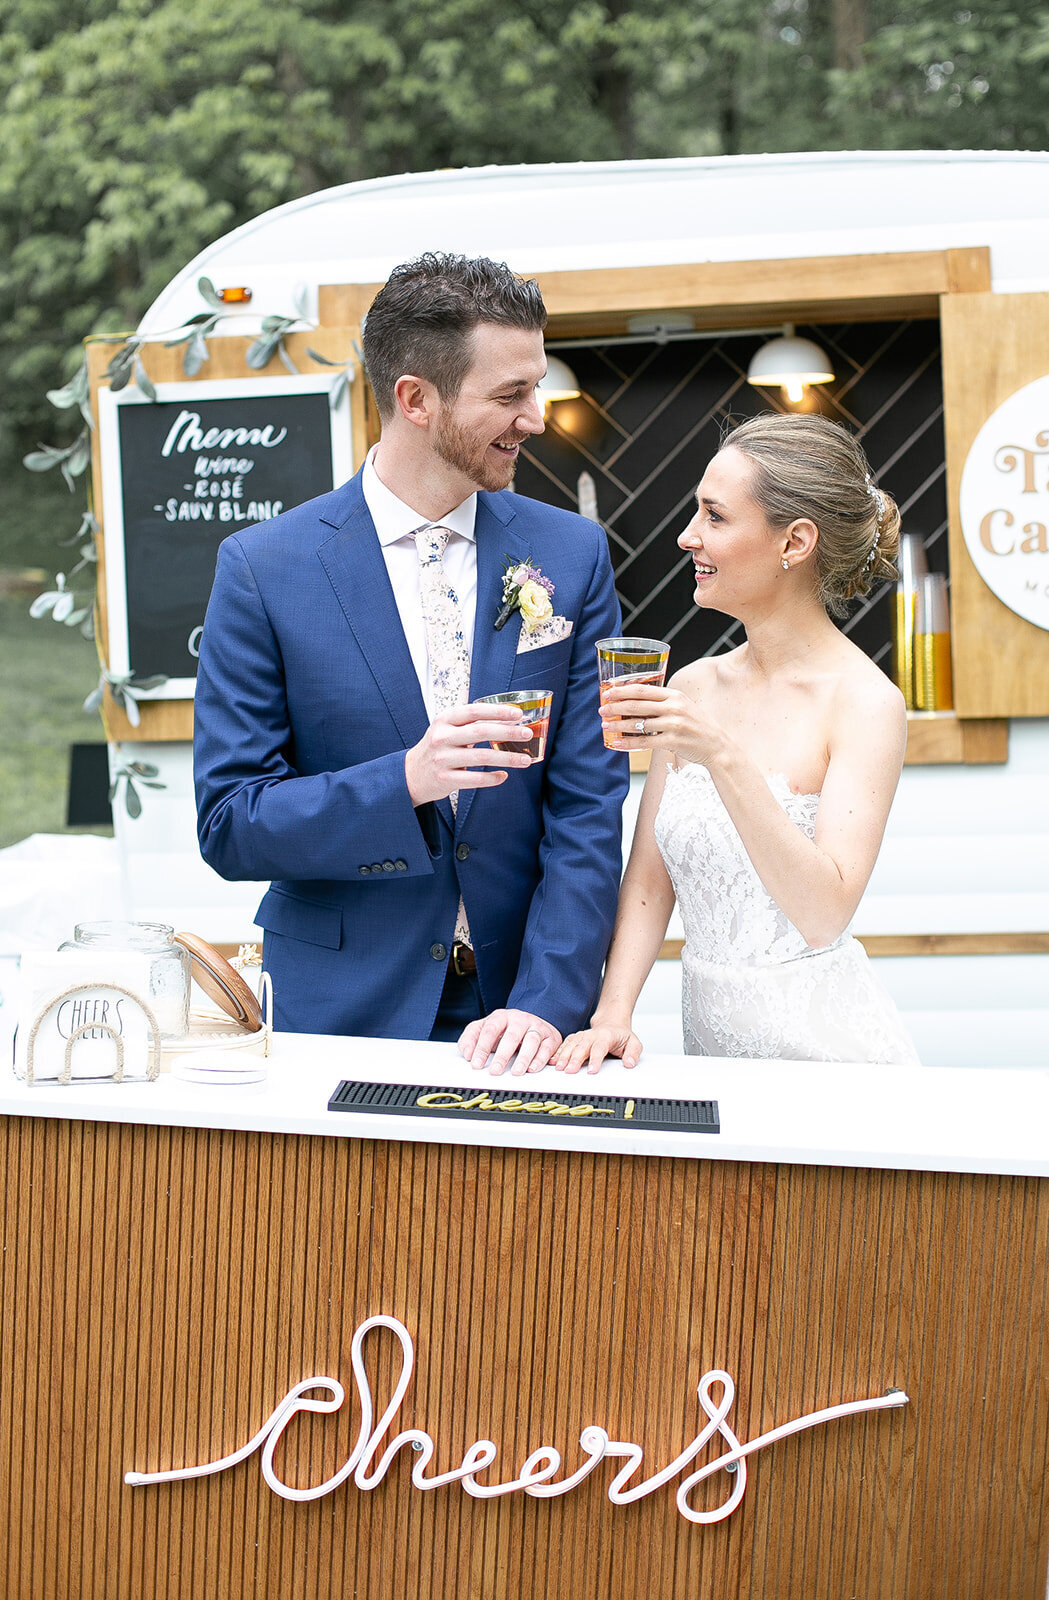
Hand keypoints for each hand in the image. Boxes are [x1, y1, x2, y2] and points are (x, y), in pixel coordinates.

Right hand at [405, 703, 532, 805]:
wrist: (411, 775)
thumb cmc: (437, 749)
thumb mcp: (447, 729)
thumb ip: (471, 722)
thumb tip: (508, 718)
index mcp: (444, 720)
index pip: (474, 711)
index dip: (497, 711)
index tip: (518, 714)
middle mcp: (442, 738)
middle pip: (480, 732)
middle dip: (507, 732)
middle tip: (527, 734)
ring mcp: (443, 759)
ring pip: (481, 757)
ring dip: (507, 758)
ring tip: (525, 760)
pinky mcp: (445, 780)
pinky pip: (475, 780)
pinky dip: (492, 778)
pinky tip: (504, 776)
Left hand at [458, 1010, 562, 1076]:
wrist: (531, 1022)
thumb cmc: (504, 1030)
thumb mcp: (483, 1029)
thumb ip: (470, 1039)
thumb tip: (467, 1054)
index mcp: (501, 1016)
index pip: (490, 1030)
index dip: (482, 1048)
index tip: (476, 1064)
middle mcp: (520, 1019)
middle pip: (511, 1036)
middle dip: (502, 1055)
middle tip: (495, 1071)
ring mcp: (536, 1027)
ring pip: (531, 1041)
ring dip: (524, 1058)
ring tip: (516, 1072)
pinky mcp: (550, 1037)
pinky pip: (547, 1048)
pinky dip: (540, 1059)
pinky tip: (532, 1069)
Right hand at [552, 1022, 641, 1075]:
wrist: (611, 1023)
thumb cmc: (621, 1036)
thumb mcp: (634, 1043)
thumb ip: (633, 1053)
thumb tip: (629, 1063)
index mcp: (606, 1036)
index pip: (600, 1048)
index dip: (595, 1059)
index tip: (591, 1071)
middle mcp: (592, 1035)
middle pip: (582, 1047)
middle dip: (575, 1059)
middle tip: (569, 1071)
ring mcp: (582, 1036)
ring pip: (571, 1045)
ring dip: (564, 1056)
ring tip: (559, 1067)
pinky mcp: (575, 1038)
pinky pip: (565, 1044)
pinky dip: (558, 1052)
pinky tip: (553, 1061)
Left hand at [599, 683, 720, 767]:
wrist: (717, 745)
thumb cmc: (697, 726)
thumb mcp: (683, 706)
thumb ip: (663, 702)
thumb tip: (634, 702)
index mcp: (675, 695)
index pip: (643, 689)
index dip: (622, 691)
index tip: (607, 693)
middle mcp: (674, 707)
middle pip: (637, 704)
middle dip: (615, 707)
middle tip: (602, 710)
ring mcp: (674, 724)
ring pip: (638, 723)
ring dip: (618, 725)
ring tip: (605, 726)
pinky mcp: (672, 741)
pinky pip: (644, 742)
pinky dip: (628, 743)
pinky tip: (616, 744)